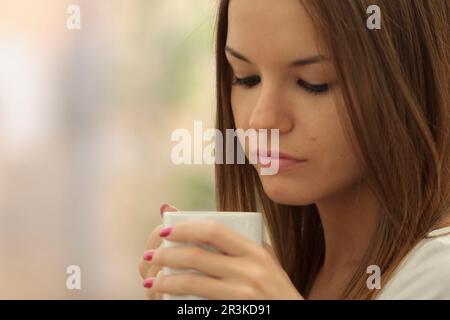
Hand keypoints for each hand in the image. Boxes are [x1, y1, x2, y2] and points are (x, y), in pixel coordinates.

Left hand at [141, 206, 303, 299]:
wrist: (291, 318)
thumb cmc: (274, 289)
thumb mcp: (265, 261)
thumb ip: (239, 244)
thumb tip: (199, 225)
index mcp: (255, 251)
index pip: (213, 231)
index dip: (185, 228)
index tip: (165, 231)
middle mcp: (250, 270)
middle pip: (197, 256)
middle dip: (167, 255)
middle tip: (151, 256)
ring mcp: (243, 294)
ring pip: (193, 282)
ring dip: (165, 280)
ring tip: (151, 281)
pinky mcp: (235, 311)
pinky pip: (199, 305)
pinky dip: (178, 300)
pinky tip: (167, 298)